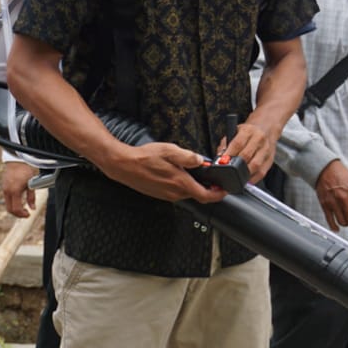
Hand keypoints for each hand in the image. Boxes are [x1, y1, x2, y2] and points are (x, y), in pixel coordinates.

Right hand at [2, 161, 37, 216]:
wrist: (16, 163)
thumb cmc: (25, 172)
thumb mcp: (31, 185)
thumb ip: (31, 197)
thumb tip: (33, 208)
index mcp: (14, 191)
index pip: (16, 209)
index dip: (22, 214)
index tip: (29, 214)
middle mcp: (7, 192)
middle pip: (10, 209)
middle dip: (18, 214)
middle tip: (26, 214)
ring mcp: (4, 190)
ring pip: (7, 205)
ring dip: (15, 210)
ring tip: (24, 209)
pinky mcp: (4, 189)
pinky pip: (7, 200)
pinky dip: (13, 204)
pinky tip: (20, 203)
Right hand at [101, 143, 227, 203]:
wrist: (123, 165)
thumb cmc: (144, 158)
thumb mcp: (170, 151)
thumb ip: (188, 156)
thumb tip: (200, 160)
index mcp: (180, 183)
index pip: (206, 196)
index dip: (219, 194)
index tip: (225, 189)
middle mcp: (174, 193)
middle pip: (198, 195)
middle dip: (208, 187)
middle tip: (212, 177)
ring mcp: (167, 195)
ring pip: (187, 193)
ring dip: (194, 185)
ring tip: (195, 173)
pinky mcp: (160, 194)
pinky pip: (177, 192)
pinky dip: (183, 185)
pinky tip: (178, 174)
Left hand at [217, 121, 277, 183]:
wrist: (265, 130)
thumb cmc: (248, 133)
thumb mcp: (235, 132)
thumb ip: (226, 144)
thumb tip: (219, 158)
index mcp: (249, 131)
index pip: (238, 143)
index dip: (229, 154)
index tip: (222, 162)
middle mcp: (259, 139)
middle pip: (247, 155)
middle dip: (235, 165)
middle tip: (227, 171)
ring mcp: (266, 150)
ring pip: (255, 165)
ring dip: (244, 173)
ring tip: (236, 177)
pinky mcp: (270, 160)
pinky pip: (261, 172)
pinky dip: (253, 178)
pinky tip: (246, 179)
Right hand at [315, 160, 347, 232]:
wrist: (326, 169)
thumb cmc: (342, 176)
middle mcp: (345, 198)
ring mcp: (334, 202)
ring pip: (342, 222)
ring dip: (346, 224)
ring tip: (347, 223)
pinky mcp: (325, 204)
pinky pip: (330, 220)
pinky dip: (334, 226)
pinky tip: (337, 228)